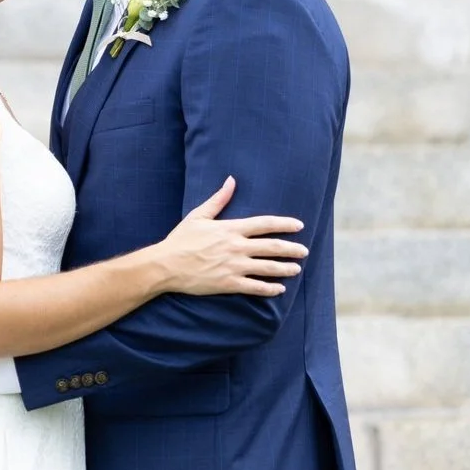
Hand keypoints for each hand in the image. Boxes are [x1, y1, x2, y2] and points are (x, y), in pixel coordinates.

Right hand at [155, 176, 308, 296]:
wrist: (165, 265)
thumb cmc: (180, 240)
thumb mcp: (198, 216)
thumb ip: (218, 199)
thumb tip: (231, 180)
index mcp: (231, 229)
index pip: (265, 224)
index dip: (285, 224)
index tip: (299, 226)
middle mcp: (236, 247)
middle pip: (273, 246)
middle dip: (292, 249)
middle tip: (304, 251)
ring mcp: (234, 266)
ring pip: (268, 267)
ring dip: (285, 268)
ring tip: (296, 269)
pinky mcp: (229, 283)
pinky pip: (255, 287)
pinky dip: (270, 289)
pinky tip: (279, 289)